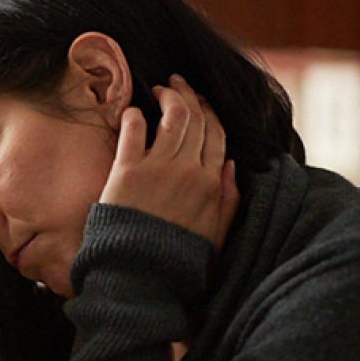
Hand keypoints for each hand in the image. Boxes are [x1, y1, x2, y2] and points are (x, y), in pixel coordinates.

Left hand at [99, 74, 239, 251]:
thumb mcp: (215, 233)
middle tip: (176, 84)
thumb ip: (228, 199)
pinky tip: (132, 110)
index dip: (209, 111)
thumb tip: (232, 166)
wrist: (140, 276)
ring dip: (166, 97)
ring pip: (171, 118)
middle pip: (196, 119)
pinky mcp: (127, 172)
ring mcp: (159, 168)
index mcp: (213, 183)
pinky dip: (134, 115)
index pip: (216, 134)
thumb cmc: (175, 258)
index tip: (199, 100)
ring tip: (157, 89)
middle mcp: (189, 170)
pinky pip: (134, 131)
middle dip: (188, 95)